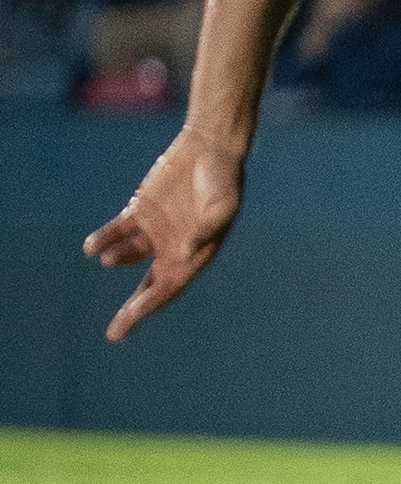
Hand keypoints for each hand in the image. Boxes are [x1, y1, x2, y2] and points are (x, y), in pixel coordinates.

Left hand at [83, 130, 246, 341]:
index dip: (153, 303)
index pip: (172, 286)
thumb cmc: (225, 179)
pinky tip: (92, 248)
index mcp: (197, 253)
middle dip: (134, 310)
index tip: (136, 314)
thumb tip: (182, 254)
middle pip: (150, 286)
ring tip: (108, 257)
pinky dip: (104, 240)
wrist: (211, 148)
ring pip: (130, 257)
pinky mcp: (139, 211)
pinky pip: (117, 231)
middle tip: (116, 334)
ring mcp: (155, 231)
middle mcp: (174, 248)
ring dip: (119, 260)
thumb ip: (208, 228)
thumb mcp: (224, 204)